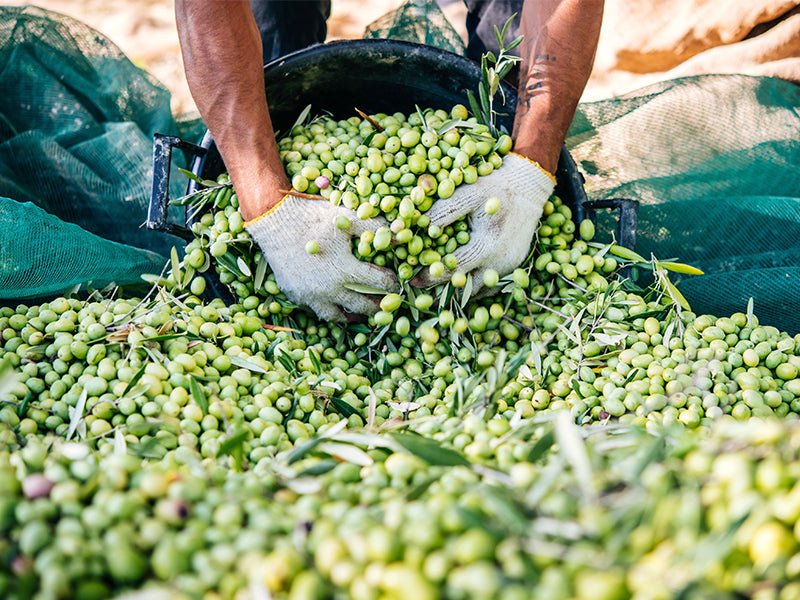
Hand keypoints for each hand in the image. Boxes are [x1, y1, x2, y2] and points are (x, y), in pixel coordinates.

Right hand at [245, 194, 398, 320]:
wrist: (273, 220)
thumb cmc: (313, 216)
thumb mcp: (348, 217)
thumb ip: (377, 227)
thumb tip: (401, 235)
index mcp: (345, 269)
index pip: (378, 283)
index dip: (391, 283)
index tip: (396, 283)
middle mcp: (328, 288)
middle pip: (361, 305)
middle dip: (378, 306)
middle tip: (387, 305)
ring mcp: (310, 295)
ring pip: (337, 316)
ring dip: (353, 315)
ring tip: (363, 312)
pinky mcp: (296, 296)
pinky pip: (316, 310)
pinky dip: (329, 309)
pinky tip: (336, 303)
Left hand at [414, 153, 554, 293]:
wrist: (528, 189)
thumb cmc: (494, 187)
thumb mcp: (468, 193)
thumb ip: (442, 211)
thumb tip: (415, 228)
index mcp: (488, 243)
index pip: (453, 267)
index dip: (430, 274)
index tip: (412, 278)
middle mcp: (500, 260)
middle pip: (464, 285)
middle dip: (439, 290)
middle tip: (418, 291)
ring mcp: (508, 266)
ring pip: (477, 290)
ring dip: (455, 293)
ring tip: (433, 296)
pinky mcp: (512, 268)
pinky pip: (488, 286)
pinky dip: (471, 288)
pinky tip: (455, 286)